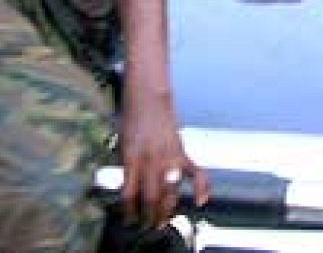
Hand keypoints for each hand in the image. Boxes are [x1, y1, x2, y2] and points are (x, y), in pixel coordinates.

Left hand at [117, 83, 208, 227]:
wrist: (148, 96)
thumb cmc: (132, 118)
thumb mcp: (121, 144)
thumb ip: (126, 167)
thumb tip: (128, 190)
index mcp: (131, 158)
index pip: (129, 194)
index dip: (129, 212)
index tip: (129, 220)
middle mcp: (151, 160)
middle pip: (151, 198)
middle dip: (149, 217)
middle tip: (147, 226)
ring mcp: (168, 157)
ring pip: (171, 192)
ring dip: (167, 210)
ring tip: (163, 221)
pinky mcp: (182, 152)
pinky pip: (196, 174)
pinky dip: (201, 188)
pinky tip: (200, 201)